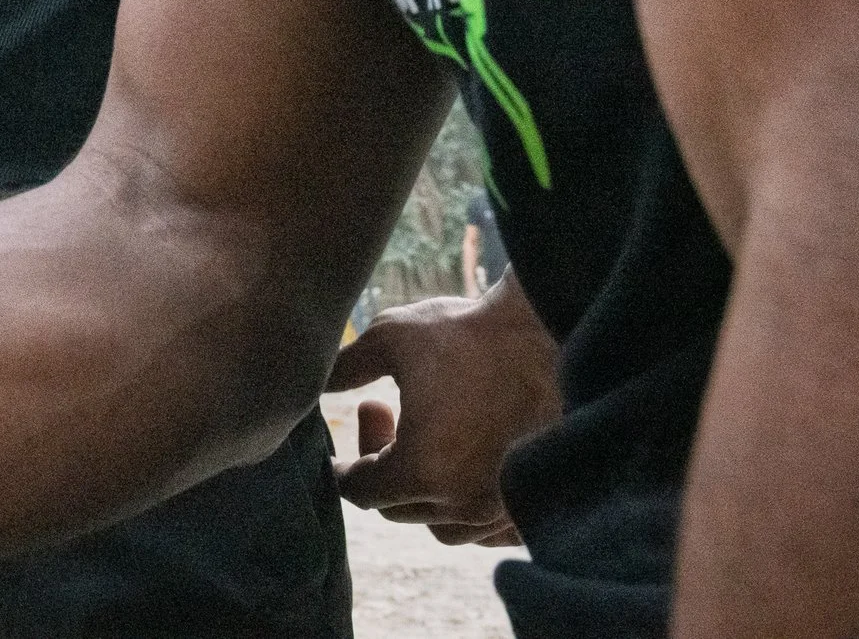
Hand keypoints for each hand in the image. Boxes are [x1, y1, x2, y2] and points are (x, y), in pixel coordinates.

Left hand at [327, 273, 561, 545]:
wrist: (550, 329)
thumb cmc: (468, 333)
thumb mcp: (387, 339)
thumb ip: (342, 370)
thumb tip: (309, 385)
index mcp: (421, 471)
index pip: (362, 491)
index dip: (344, 466)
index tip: (340, 447)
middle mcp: (463, 504)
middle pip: (400, 508)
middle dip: (381, 464)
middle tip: (380, 409)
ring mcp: (504, 509)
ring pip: (445, 525)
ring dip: (423, 492)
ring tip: (421, 437)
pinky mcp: (535, 502)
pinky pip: (489, 528)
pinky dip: (466, 507)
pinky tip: (461, 462)